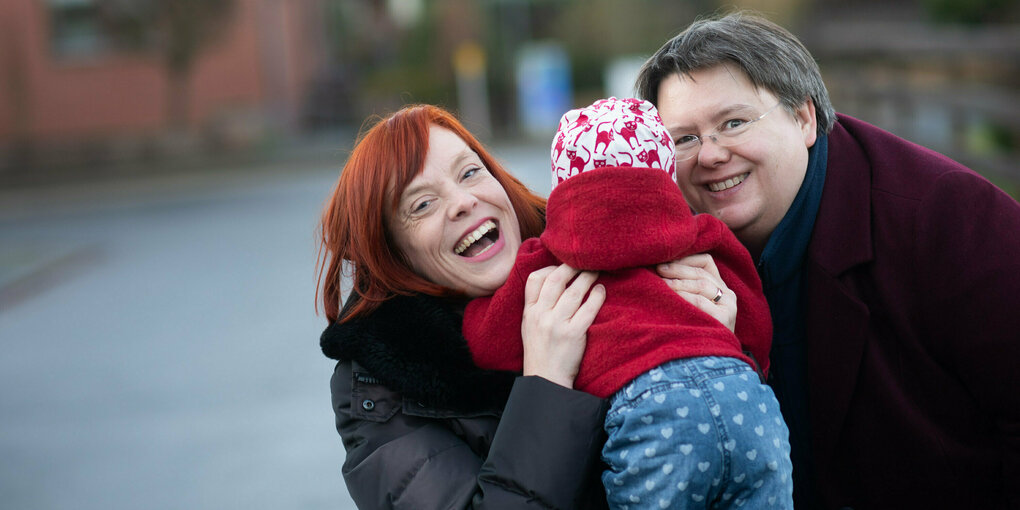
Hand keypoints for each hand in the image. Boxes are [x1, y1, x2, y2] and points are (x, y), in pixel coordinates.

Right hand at [521, 264, 605, 387]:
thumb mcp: (529, 326)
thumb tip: (554, 281)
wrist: (546, 379)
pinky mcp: (573, 334)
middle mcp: (541, 315)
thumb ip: (538, 305)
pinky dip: (596, 296)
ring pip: (574, 292)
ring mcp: (557, 324)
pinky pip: (588, 309)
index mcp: (529, 312)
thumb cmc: (541, 352)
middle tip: (585, 261)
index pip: (535, 279)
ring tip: (596, 271)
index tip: (564, 266)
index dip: (551, 267)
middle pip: (556, 280)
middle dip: (572, 267)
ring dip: (587, 277)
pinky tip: (601, 290)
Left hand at [657, 254, 736, 332]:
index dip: (685, 258)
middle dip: (677, 268)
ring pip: (700, 284)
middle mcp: (728, 295)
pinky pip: (698, 301)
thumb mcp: (691, 306)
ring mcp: (728, 307)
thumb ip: (684, 288)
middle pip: (700, 272)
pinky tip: (668, 296)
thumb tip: (658, 267)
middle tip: (658, 268)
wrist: (709, 362)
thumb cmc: (693, 331)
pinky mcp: (723, 319)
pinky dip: (681, 296)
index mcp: (721, 288)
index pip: (706, 262)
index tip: (665, 259)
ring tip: (659, 283)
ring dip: (677, 282)